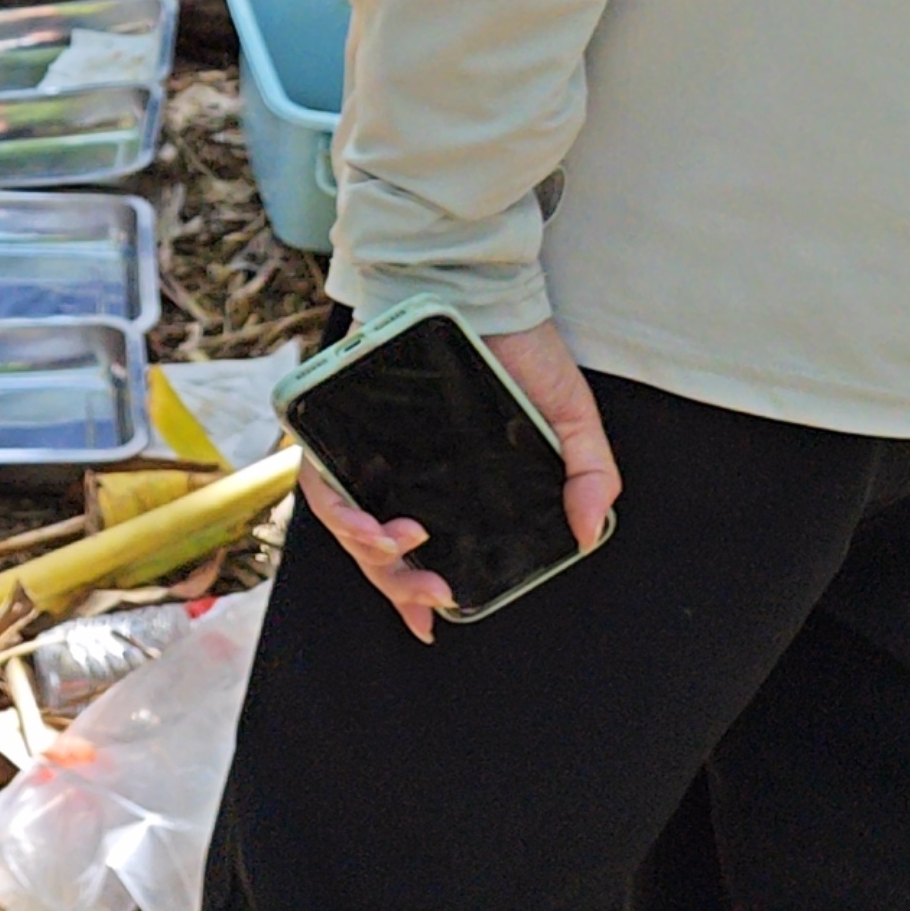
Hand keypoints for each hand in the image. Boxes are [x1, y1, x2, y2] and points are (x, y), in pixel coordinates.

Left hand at [298, 317, 616, 645]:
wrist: (479, 286)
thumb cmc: (520, 350)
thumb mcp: (570, 415)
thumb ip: (588, 472)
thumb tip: (586, 532)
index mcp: (444, 483)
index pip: (415, 552)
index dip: (412, 594)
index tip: (428, 624)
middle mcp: (400, 470)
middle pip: (377, 549)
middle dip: (397, 585)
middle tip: (429, 592)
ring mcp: (369, 447)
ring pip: (346, 523)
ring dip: (368, 555)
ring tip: (402, 553)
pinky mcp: (342, 419)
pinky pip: (321, 476)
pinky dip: (339, 509)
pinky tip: (370, 523)